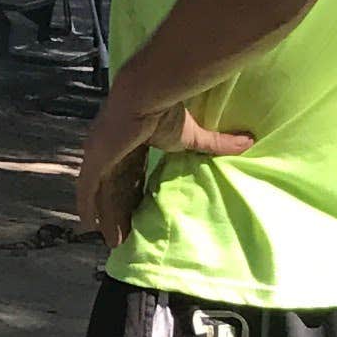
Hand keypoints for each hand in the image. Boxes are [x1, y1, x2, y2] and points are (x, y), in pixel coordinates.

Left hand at [75, 95, 252, 246]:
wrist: (148, 94)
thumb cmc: (168, 110)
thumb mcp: (193, 136)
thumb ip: (216, 143)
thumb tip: (249, 141)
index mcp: (133, 143)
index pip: (132, 176)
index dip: (135, 196)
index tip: (141, 214)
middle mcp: (112, 151)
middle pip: (116, 189)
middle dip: (120, 212)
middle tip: (125, 237)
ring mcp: (101, 155)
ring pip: (102, 194)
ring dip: (107, 217)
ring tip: (114, 242)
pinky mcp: (95, 159)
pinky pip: (87, 190)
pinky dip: (87, 207)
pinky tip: (87, 227)